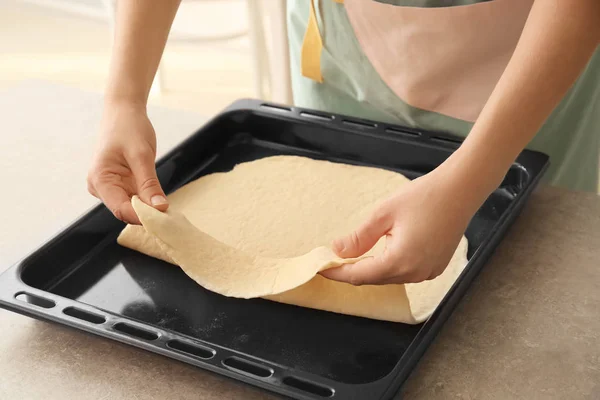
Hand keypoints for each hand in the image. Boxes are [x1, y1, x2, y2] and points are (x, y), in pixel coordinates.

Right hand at [87, 102, 167, 223]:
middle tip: (171, 216)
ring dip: (148, 208)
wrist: (124, 111)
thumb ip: (149, 183)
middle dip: (147, 214)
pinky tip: (160, 200)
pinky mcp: (119, 184)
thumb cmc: (129, 127)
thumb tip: (160, 208)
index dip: (143, 217)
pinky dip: (147, 200)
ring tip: (167, 208)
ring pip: (130, 207)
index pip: (121, 209)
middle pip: (125, 211)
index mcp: (100, 179)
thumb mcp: (142, 155)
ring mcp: (109, 186)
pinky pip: (134, 198)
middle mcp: (100, 187)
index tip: (165, 219)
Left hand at [322, 168, 476, 284]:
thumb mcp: (383, 214)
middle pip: (374, 279)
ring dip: (370, 269)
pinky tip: (378, 254)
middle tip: (331, 259)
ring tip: (351, 256)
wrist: (460, 190)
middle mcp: (415, 274)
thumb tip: (338, 251)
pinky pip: (404, 272)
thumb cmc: (424, 197)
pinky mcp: (434, 268)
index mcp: (400, 262)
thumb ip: (359, 237)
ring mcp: (427, 273)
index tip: (320, 268)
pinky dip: (388, 266)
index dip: (337, 273)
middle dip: (351, 271)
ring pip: (389, 277)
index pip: (359, 275)